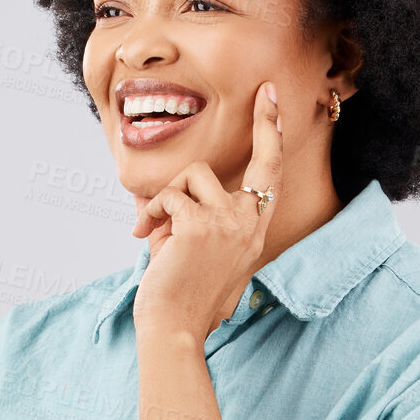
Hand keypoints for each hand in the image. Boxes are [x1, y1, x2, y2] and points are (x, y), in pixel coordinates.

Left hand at [131, 82, 283, 337]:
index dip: (274, 136)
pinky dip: (150, 213)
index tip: (272, 102)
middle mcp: (251, 224)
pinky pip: (169, 196)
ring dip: (166, 198)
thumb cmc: (181, 298)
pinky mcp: (201, 224)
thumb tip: (165, 201)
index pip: (271, 177)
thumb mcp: (198, 255)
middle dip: (266, 121)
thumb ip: (193, 224)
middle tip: (265, 90)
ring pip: (194, 175)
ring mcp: (230, 222)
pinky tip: (145, 237)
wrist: (173, 328)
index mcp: (254, 232)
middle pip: (263, 158)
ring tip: (153, 230)